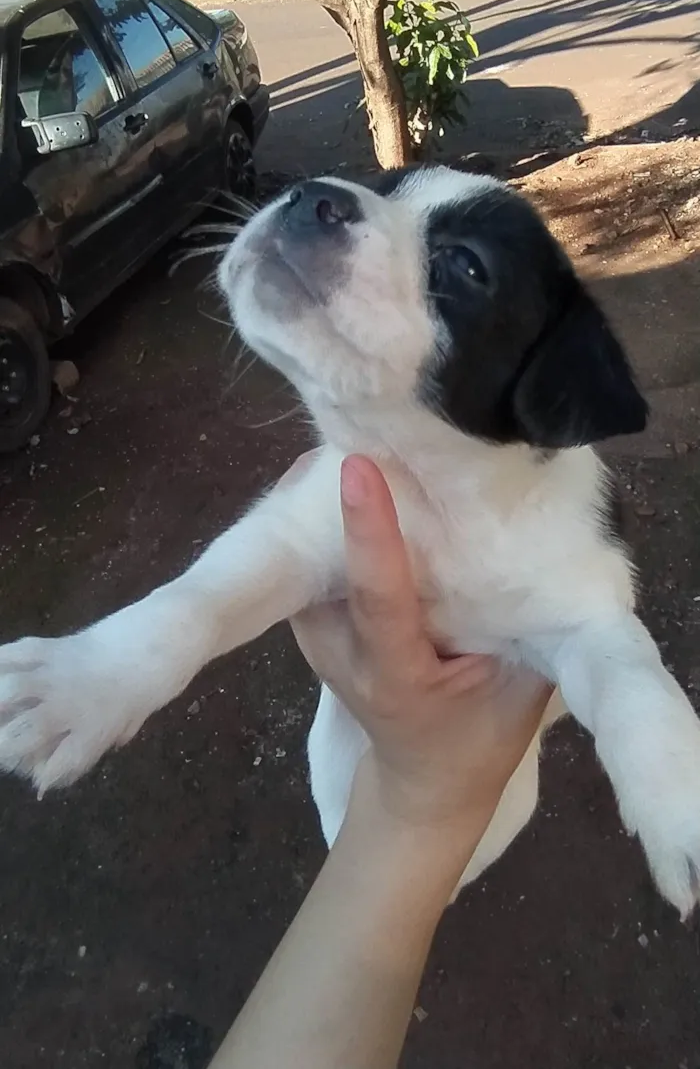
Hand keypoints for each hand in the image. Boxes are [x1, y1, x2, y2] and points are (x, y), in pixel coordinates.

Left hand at [292, 454, 552, 837]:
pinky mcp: (305, 612)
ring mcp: (313, 630)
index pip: (379, 599)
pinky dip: (327, 503)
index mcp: (394, 675)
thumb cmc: (479, 736)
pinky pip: (308, 545)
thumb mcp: (521, 691)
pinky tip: (361, 461)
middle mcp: (338, 648)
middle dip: (335, 483)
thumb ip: (525, 624)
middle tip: (368, 413)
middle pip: (323, 554)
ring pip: (305, 540)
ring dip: (327, 484)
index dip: (370, 534)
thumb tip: (543, 540)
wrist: (423, 775)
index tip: (359, 468)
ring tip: (368, 425)